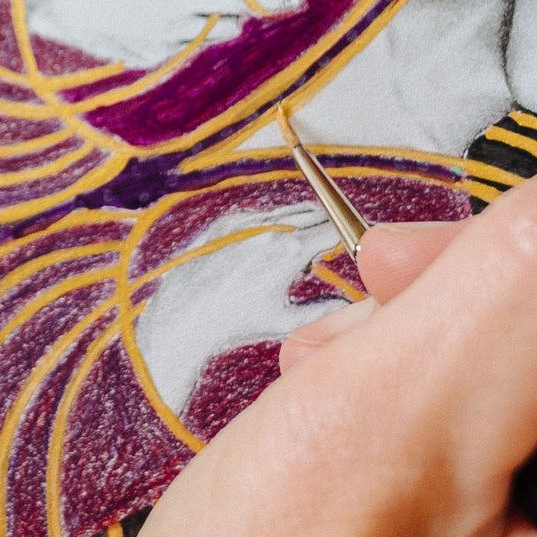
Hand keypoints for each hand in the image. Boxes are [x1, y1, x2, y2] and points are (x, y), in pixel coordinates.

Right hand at [20, 0, 302, 70]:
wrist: (61, 5)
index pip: (237, 2)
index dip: (269, 1)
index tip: (296, 0)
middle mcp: (176, 28)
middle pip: (227, 27)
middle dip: (227, 12)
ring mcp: (162, 48)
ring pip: (203, 40)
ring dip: (200, 25)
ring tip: (170, 5)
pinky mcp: (147, 60)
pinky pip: (176, 50)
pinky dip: (172, 36)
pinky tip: (146, 20)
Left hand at [132, 197, 346, 422]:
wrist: (183, 316)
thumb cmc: (234, 323)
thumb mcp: (285, 322)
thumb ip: (326, 310)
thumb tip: (353, 306)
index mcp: (290, 250)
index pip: (335, 229)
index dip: (348, 237)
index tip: (354, 249)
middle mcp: (269, 229)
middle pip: (315, 214)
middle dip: (327, 229)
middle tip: (329, 252)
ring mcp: (245, 221)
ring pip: (288, 213)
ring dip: (301, 228)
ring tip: (295, 261)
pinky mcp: (226, 222)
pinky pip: (260, 218)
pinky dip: (272, 230)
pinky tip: (264, 258)